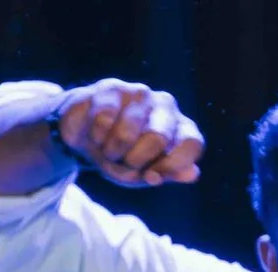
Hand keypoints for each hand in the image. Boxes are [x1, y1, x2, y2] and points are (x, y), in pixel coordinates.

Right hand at [55, 79, 205, 188]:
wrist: (84, 135)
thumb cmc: (119, 155)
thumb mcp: (141, 173)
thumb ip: (167, 174)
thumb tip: (193, 174)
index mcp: (179, 127)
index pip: (192, 143)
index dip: (171, 166)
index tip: (151, 177)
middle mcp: (166, 105)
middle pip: (158, 138)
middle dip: (133, 161)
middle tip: (123, 161)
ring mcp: (140, 93)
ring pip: (126, 134)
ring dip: (110, 152)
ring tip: (106, 149)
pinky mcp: (112, 87)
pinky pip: (104, 120)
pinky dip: (96, 137)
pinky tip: (95, 133)